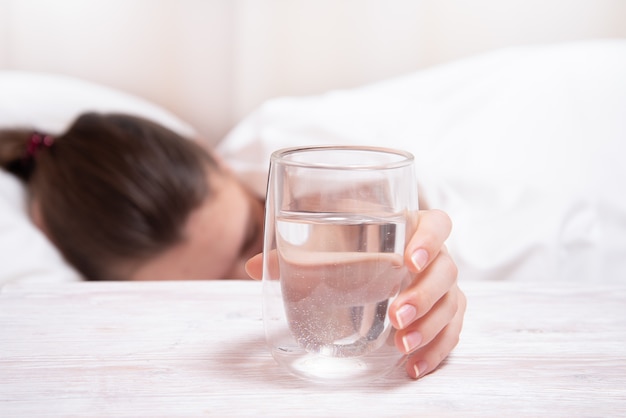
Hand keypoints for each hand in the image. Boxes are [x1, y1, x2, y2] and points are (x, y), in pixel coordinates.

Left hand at [245, 209, 465, 379]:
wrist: (374, 264)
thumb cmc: (352, 250)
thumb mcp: (326, 248)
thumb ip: (294, 254)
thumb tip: (252, 267)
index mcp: (411, 228)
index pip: (437, 223)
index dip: (431, 239)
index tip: (410, 260)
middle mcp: (434, 256)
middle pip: (447, 270)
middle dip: (424, 295)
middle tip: (395, 315)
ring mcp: (443, 286)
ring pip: (453, 304)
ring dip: (430, 327)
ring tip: (400, 346)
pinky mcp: (444, 313)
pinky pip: (452, 332)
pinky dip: (436, 351)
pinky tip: (413, 367)